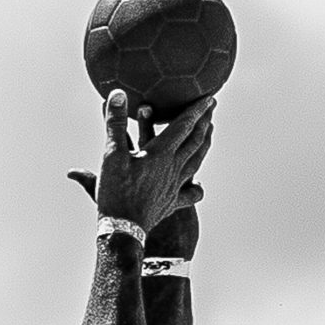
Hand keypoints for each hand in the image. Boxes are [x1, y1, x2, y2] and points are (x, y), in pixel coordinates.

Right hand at [69, 90, 213, 234]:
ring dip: (204, 144)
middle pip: (195, 141)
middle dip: (205, 122)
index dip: (196, 109)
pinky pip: (190, 193)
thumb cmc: (116, 192)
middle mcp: (173, 168)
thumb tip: (117, 94)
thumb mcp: (111, 155)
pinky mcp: (172, 203)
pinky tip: (198, 184)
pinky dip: (197, 186)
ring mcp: (175, 186)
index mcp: (161, 154)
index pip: (184, 126)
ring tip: (210, 134)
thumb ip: (115, 123)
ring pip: (196, 161)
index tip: (208, 97)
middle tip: (212, 109)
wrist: (124, 230)